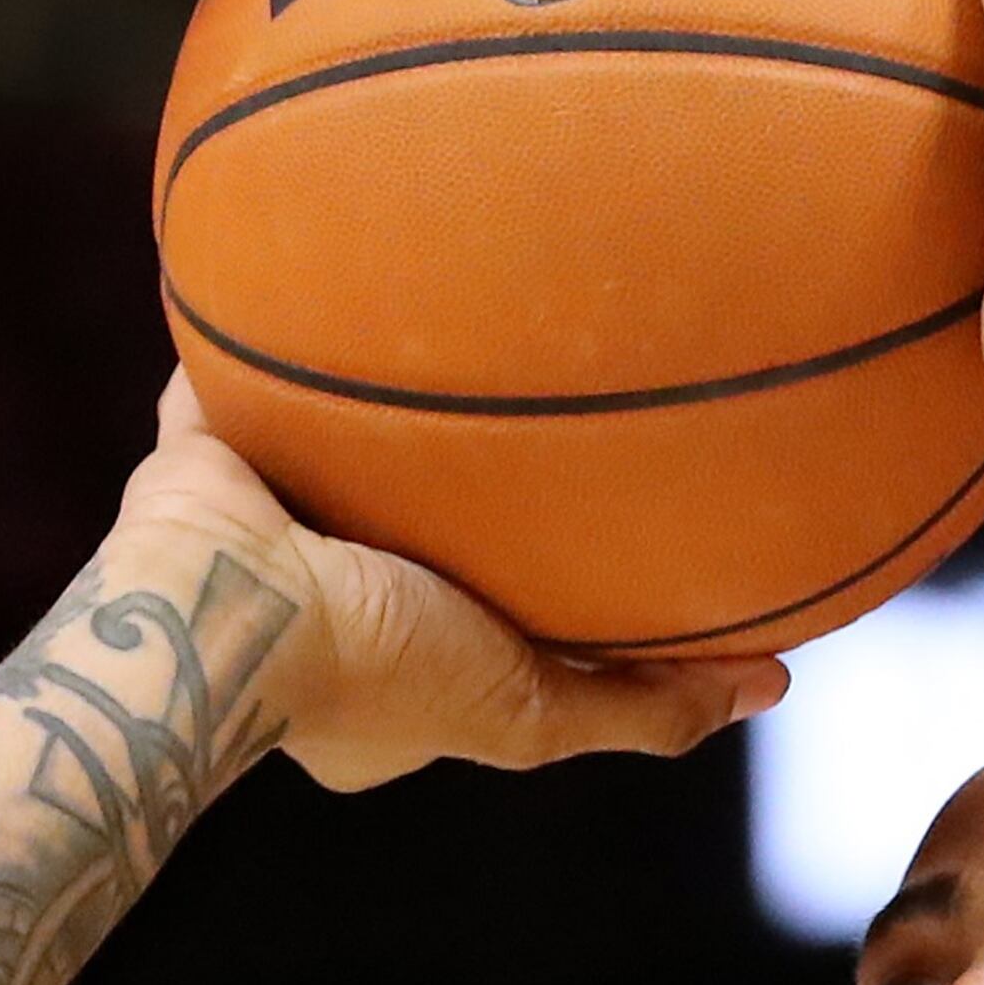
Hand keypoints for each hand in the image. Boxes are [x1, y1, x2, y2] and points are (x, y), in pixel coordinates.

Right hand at [106, 372, 789, 792]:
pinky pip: (247, 380)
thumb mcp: (530, 713)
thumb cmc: (372, 674)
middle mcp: (326, 595)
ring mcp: (266, 521)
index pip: (483, 624)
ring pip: (341, 453)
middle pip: (416, 529)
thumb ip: (641, 708)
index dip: (542, 586)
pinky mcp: (211, 449)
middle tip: (548, 416)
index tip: (611, 532)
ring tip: (461, 324)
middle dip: (468, 486)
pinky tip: (331, 270)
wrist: (220, 615)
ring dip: (386, 408)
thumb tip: (772, 690)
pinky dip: (277, 334)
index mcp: (387, 668)